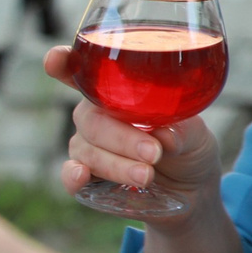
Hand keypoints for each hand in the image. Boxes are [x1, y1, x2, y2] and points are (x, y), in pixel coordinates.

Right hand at [45, 44, 223, 221]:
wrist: (192, 192)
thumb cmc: (188, 149)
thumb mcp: (197, 134)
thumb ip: (183, 130)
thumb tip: (164, 135)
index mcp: (115, 93)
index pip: (82, 73)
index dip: (65, 63)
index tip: (55, 60)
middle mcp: (95, 117)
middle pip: (90, 119)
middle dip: (121, 137)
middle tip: (154, 153)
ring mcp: (87, 148)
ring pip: (86, 150)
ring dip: (115, 163)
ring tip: (147, 175)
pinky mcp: (87, 181)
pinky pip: (70, 177)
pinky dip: (73, 176)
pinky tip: (83, 176)